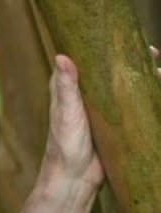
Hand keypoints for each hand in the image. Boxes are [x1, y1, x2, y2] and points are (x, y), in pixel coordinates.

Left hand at [22, 47, 159, 212]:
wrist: (74, 175)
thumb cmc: (64, 141)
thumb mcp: (65, 109)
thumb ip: (66, 85)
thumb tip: (62, 56)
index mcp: (71, 84)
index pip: (89, 57)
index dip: (106, 45)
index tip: (127, 37)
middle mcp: (87, 93)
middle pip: (112, 71)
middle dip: (133, 61)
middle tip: (154, 54)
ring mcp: (102, 108)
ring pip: (125, 87)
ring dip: (143, 79)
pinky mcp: (115, 124)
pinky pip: (133, 107)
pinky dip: (147, 99)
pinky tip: (159, 94)